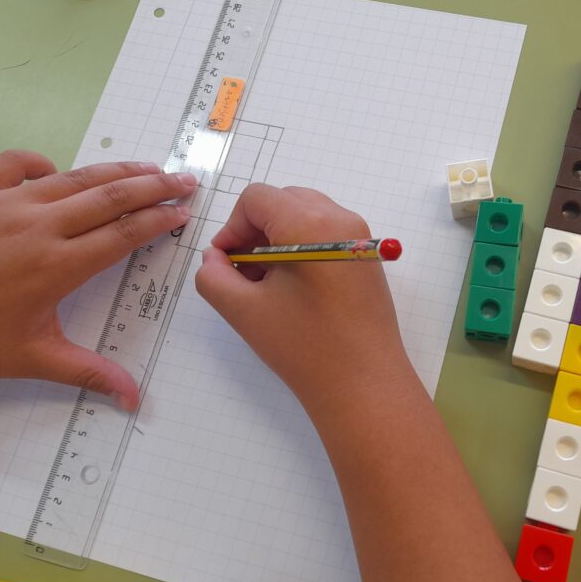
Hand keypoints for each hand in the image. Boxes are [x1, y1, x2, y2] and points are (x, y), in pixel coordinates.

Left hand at [0, 150, 196, 408]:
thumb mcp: (32, 358)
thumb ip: (89, 372)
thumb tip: (133, 399)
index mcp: (57, 266)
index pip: (123, 234)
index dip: (159, 221)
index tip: (184, 214)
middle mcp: (38, 227)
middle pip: (110, 197)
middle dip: (154, 187)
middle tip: (184, 181)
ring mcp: (5, 205)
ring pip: (73, 177)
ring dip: (115, 171)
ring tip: (147, 168)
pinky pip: (14, 164)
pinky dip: (40, 162)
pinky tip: (56, 172)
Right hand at [195, 184, 408, 402]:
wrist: (364, 383)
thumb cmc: (305, 347)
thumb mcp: (244, 311)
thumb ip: (214, 276)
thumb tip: (215, 258)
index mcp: (309, 223)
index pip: (257, 198)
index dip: (232, 226)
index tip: (226, 263)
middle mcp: (340, 218)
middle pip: (283, 200)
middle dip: (255, 231)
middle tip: (244, 273)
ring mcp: (359, 235)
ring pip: (304, 215)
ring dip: (276, 239)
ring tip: (267, 284)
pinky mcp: (366, 255)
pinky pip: (325, 232)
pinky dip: (301, 246)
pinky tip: (293, 288)